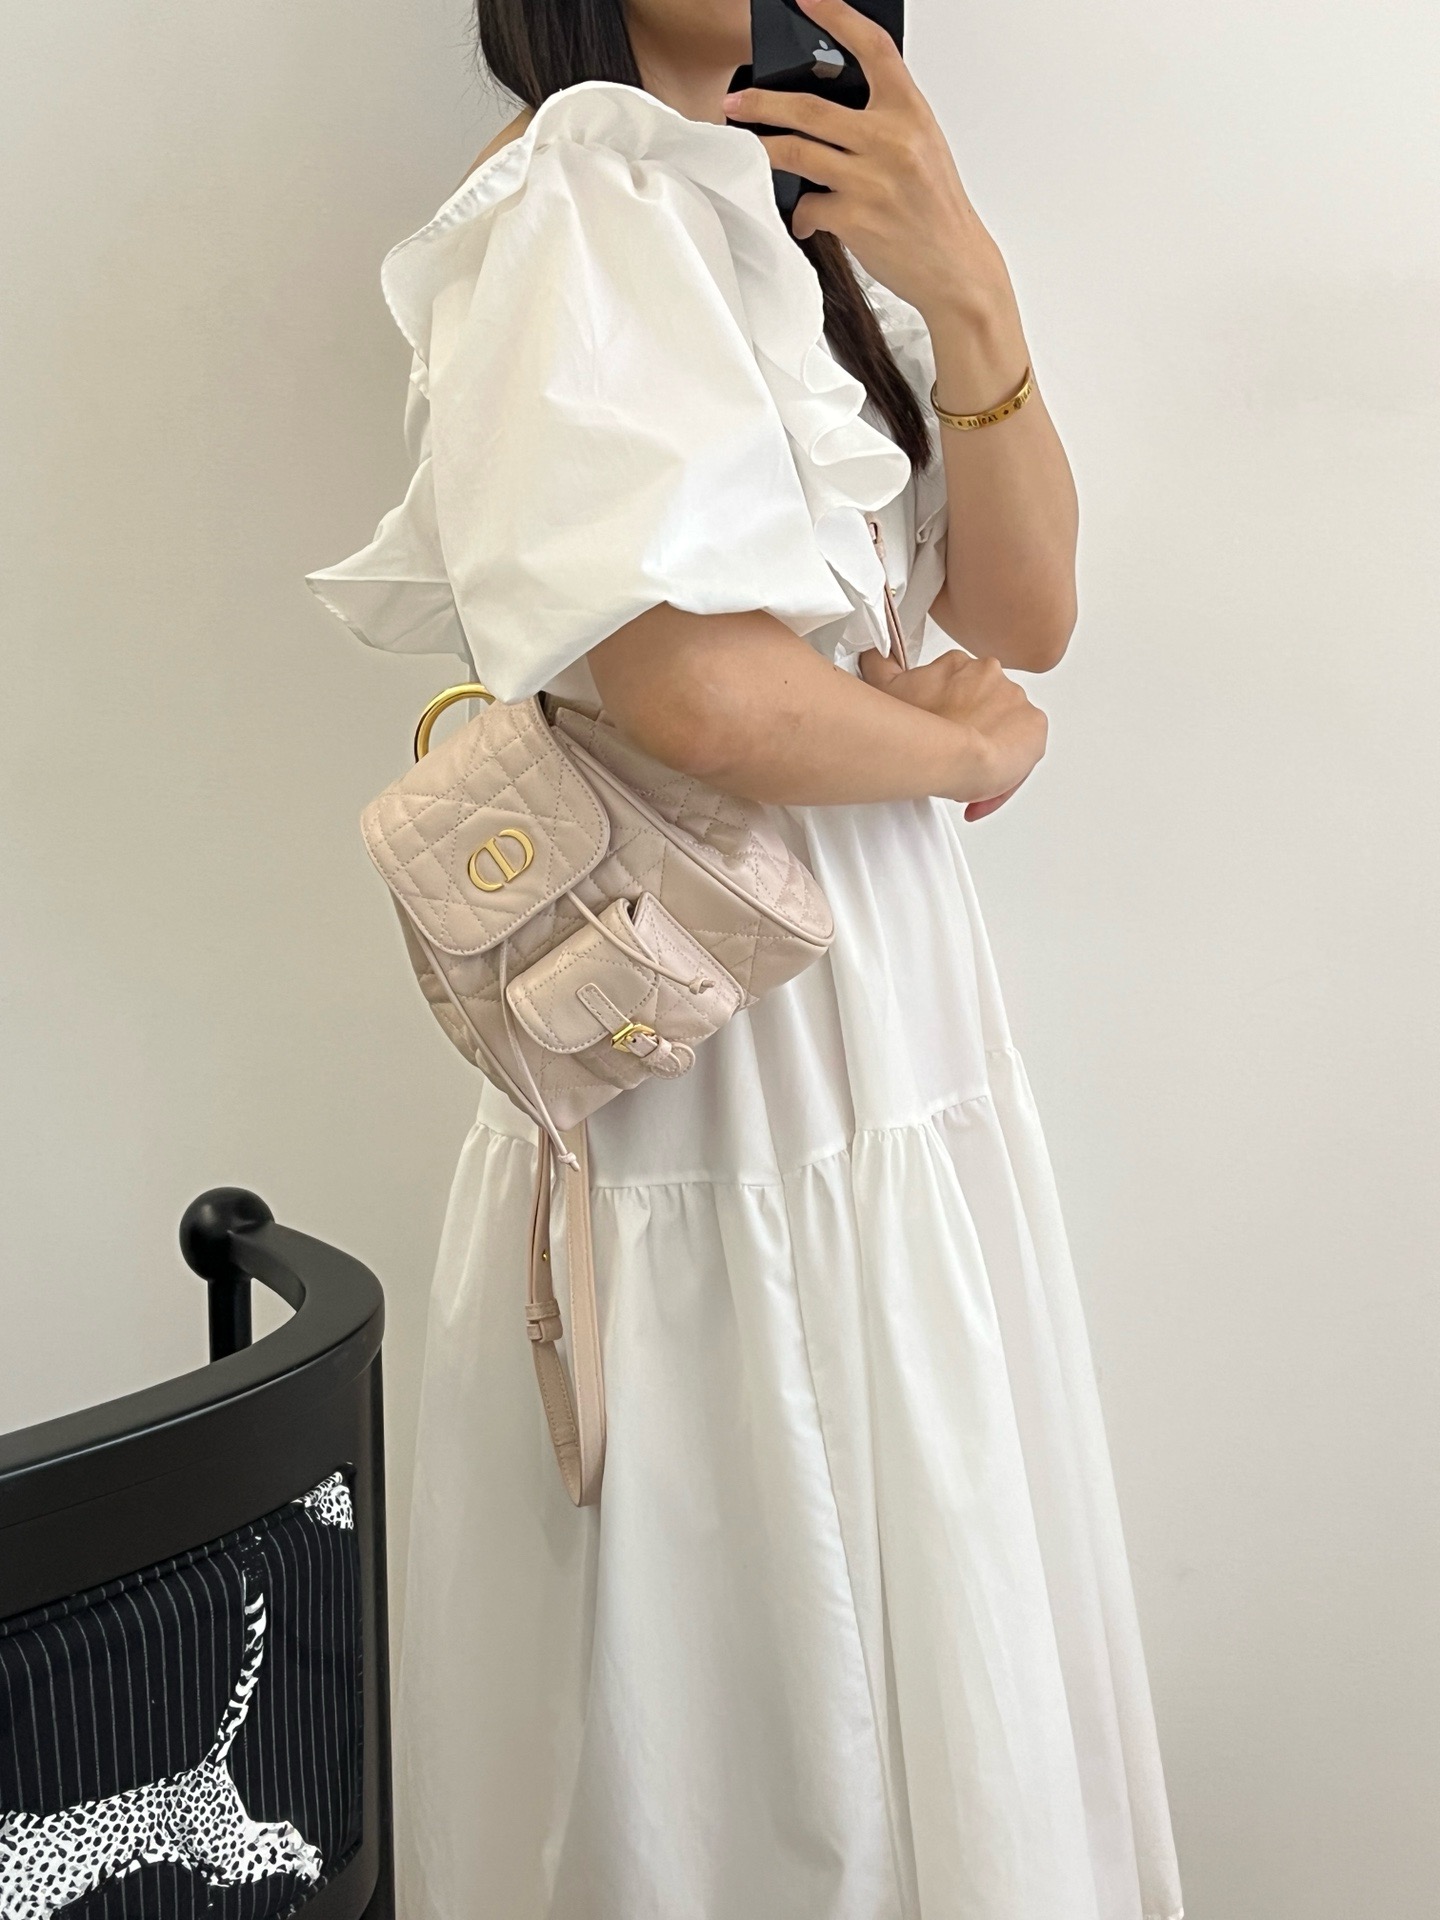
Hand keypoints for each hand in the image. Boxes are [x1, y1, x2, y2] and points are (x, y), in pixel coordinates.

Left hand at [723, 0, 1008, 320]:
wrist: (955, 267)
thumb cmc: (934, 209)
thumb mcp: (921, 147)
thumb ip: (884, 121)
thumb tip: (829, 110)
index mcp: (910, 111)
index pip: (872, 48)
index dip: (837, 15)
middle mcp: (891, 139)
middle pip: (810, 107)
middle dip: (763, 101)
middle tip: (737, 102)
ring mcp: (870, 179)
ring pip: (795, 152)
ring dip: (762, 150)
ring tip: (747, 147)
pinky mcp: (854, 218)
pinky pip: (807, 205)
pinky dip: (801, 213)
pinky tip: (807, 219)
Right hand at [858, 645, 1046, 817]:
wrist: (954, 755)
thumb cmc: (919, 727)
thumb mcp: (885, 686)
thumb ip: (879, 665)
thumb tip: (872, 654)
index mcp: (965, 665)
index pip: (966, 686)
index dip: (953, 712)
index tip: (943, 729)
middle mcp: (994, 675)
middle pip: (987, 705)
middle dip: (972, 728)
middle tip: (954, 753)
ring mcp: (1017, 699)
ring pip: (1007, 725)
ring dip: (991, 745)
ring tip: (970, 770)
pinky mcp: (1036, 725)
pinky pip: (1026, 746)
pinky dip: (1013, 761)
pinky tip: (989, 774)